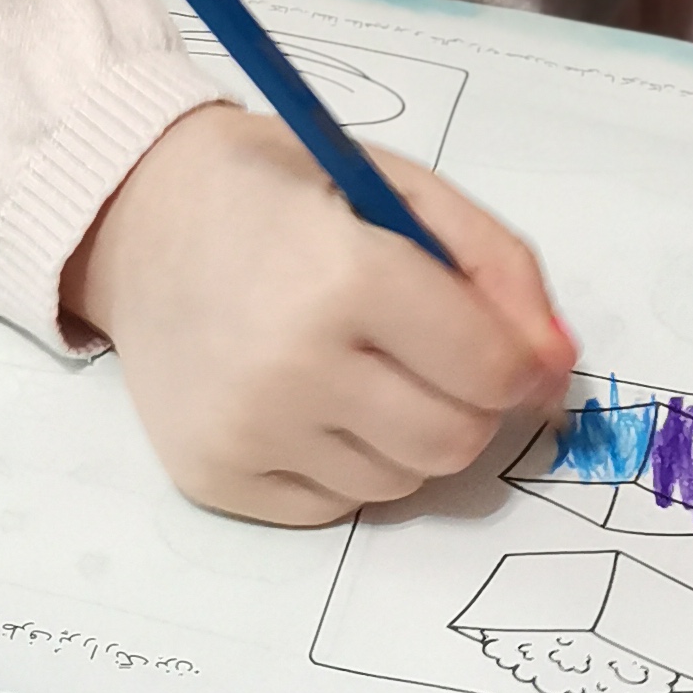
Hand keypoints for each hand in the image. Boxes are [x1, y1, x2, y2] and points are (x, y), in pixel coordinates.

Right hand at [63, 102, 575, 523]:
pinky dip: (345, 461)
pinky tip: (308, 398)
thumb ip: (496, 267)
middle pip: (454, 441)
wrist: (137, 220)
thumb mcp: (401, 188)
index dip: (519, 362)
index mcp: (344, 274)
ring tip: (357, 365)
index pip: (489, 370)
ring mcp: (248, 431)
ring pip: (401, 481)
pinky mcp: (216, 478)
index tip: (511, 346)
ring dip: (406, 432)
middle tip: (432, 353)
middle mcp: (291, 365)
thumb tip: (555, 364)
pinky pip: (336, 505)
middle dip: (469, 403)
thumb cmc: (283, 194)